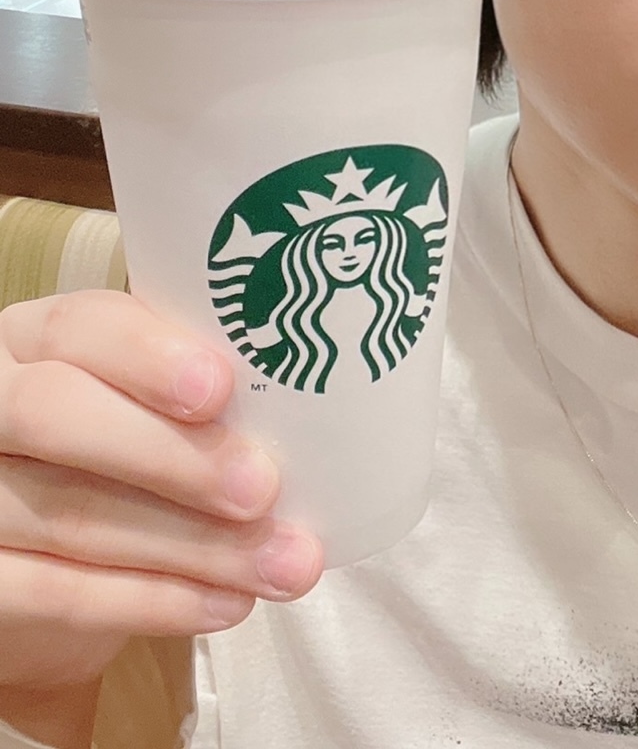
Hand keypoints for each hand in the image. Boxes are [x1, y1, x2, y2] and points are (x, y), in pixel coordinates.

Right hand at [0, 290, 323, 693]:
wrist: (40, 560)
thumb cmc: (121, 451)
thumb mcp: (149, 401)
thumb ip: (198, 393)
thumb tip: (308, 416)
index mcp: (37, 339)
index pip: (79, 326)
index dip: (146, 355)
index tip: (221, 388)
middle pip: (55, 413)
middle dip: (170, 455)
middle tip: (262, 488)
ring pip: (68, 515)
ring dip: (192, 546)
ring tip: (284, 562)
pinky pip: (53, 594)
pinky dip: (152, 602)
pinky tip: (228, 603)